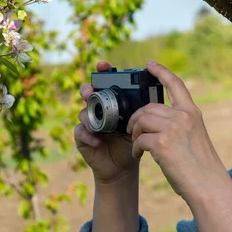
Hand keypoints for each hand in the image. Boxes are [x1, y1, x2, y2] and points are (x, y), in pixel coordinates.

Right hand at [74, 61, 139, 184]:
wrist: (124, 165)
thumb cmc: (132, 141)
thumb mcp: (138, 124)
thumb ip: (141, 112)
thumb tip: (150, 100)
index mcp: (112, 102)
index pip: (105, 82)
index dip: (102, 72)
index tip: (103, 66)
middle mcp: (98, 109)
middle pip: (88, 93)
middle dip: (87, 90)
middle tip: (91, 92)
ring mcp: (89, 123)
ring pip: (82, 112)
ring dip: (88, 116)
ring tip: (96, 123)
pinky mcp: (83, 138)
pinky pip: (80, 132)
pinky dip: (88, 135)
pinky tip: (97, 140)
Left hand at [126, 61, 228, 201]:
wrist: (209, 186)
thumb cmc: (202, 167)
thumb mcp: (195, 137)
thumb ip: (180, 125)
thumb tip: (156, 123)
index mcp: (192, 113)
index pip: (175, 84)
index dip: (160, 71)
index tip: (149, 64)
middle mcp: (183, 116)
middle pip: (148, 107)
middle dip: (136, 118)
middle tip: (133, 131)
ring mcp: (173, 129)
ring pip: (141, 121)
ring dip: (134, 133)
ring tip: (137, 146)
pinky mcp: (162, 143)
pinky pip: (138, 139)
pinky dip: (135, 147)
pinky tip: (138, 155)